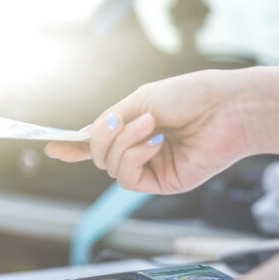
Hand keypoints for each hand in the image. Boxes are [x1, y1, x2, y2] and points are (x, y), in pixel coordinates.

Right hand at [45, 69, 254, 193]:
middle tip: (119, 120)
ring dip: (123, 143)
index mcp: (135, 128)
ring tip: (151, 125)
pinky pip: (128, 178)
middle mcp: (141, 150)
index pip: (100, 143)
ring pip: (110, 167)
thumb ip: (111, 120)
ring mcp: (152, 168)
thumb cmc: (191, 95)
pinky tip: (154, 143)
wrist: (227, 107)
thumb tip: (82, 135)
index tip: (51, 145)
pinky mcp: (163, 183)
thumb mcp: (142, 100)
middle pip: (99, 156)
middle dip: (101, 137)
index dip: (75, 145)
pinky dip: (133, 157)